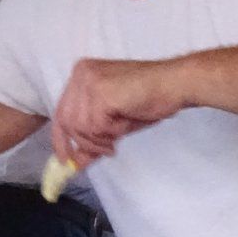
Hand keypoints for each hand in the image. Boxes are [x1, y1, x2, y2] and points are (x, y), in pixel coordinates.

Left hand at [52, 57, 189, 165]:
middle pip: (67, 122)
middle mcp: (81, 74)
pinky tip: (126, 124)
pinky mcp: (101, 93)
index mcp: (82, 74)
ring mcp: (90, 82)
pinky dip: (112, 132)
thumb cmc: (152, 97)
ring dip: (102, 139)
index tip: (66, 159)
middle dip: (85, 144)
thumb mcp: (116, 119)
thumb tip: (77, 162)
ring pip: (80, 127)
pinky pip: (96, 127)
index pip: (61, 112)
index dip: (62, 139)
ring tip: (122, 133)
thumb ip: (95, 136)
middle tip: (104, 153)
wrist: (176, 83)